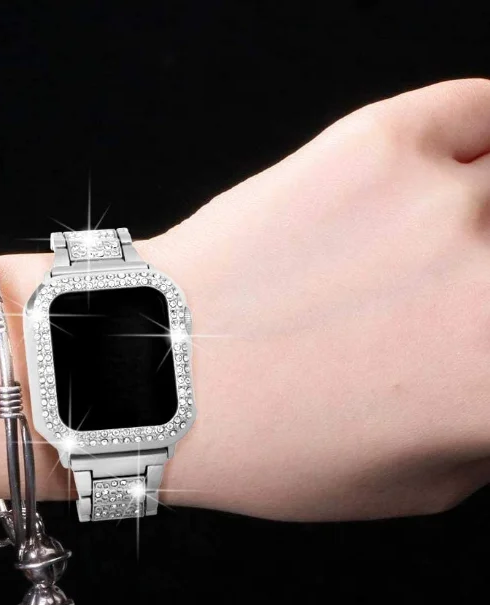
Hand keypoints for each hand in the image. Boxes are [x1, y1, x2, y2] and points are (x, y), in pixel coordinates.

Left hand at [142, 78, 489, 520]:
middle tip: (457, 286)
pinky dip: (477, 139)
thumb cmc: (269, 444)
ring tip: (434, 243)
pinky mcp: (379, 142)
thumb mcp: (413, 484)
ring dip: (482, 213)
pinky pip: (479, 111)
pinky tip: (444, 174)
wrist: (155, 374)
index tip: (482, 318)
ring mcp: (443, 201)